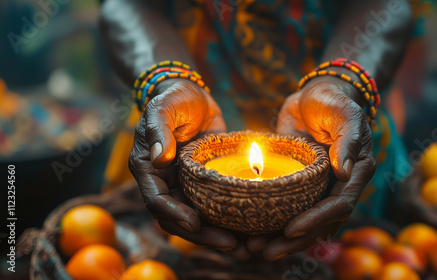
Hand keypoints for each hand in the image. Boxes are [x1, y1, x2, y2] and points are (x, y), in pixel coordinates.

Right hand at [128, 79, 250, 259]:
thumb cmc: (172, 99)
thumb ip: (160, 131)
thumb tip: (160, 159)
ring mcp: (186, 185)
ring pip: (199, 218)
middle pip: (180, 219)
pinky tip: (251, 229)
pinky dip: (230, 219)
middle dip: (203, 235)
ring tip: (245, 248)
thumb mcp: (163, 109)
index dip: (175, 215)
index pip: (157, 200)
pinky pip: (215, 206)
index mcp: (148, 170)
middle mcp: (166, 183)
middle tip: (231, 246)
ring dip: (218, 235)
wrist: (191, 94)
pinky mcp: (206, 183)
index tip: (195, 223)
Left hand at [248, 75, 375, 260]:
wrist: (315, 95)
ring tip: (253, 248)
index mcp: (355, 173)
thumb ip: (348, 140)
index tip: (291, 229)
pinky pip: (288, 208)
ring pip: (304, 221)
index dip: (317, 220)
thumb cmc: (333, 101)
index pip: (339, 205)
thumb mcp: (344, 114)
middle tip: (264, 251)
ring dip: (281, 238)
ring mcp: (318, 188)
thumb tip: (346, 173)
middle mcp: (338, 186)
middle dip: (295, 240)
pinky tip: (253, 233)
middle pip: (320, 223)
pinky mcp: (300, 185)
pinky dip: (273, 221)